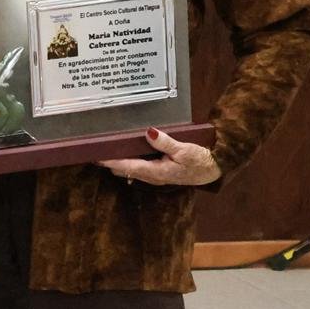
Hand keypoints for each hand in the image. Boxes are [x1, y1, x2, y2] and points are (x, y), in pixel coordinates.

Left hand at [98, 127, 221, 186]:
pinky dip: (128, 161)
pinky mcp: (158, 172)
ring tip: (104, 149)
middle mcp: (151, 176)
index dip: (111, 161)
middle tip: (95, 149)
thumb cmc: (200, 160)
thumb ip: (166, 142)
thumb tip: (149, 132)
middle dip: (110, 162)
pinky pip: (138, 167)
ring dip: (117, 162)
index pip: (127, 166)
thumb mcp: (184, 149)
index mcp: (156, 172)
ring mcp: (154, 175)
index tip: (96, 156)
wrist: (214, 170)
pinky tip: (124, 151)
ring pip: (129, 170)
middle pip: (124, 169)